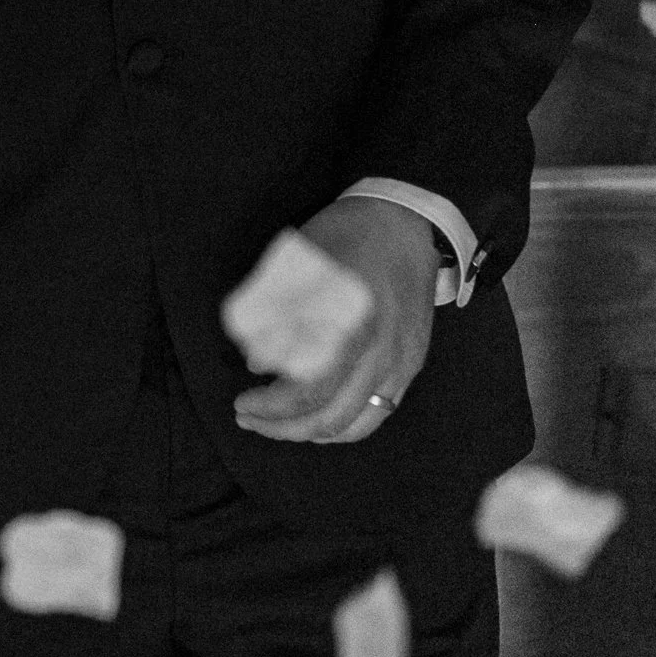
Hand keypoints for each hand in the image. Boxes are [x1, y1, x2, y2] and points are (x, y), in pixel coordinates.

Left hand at [234, 193, 437, 444]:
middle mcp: (381, 349)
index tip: (243, 402)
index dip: (271, 407)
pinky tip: (317, 415)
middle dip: (284, 427)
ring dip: (312, 432)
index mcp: (348, 321)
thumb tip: (255, 364)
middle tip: (250, 418)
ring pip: (357, 425)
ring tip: (280, 424)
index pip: (308, 389)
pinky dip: (345, 424)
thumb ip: (273, 314)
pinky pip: (380, 412)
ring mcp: (402, 361)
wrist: (406, 224)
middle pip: (331, 416)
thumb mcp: (297, 263)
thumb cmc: (343, 237)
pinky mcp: (412, 365)